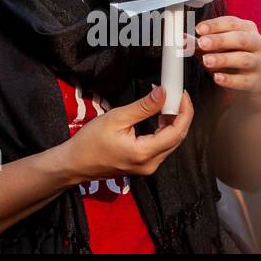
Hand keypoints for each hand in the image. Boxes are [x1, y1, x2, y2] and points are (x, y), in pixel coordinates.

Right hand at [56, 86, 193, 180]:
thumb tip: (162, 93)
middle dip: (181, 115)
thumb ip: (143, 107)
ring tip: (167, 102)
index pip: (177, 132)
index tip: (181, 94)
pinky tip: (159, 117)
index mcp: (144, 153)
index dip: (184, 111)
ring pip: (170, 143)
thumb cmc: (91, 141)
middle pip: (177, 138)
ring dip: (173, 122)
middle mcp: (151, 164)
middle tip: (176, 95)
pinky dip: (164, 131)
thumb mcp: (116, 118)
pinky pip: (161, 147)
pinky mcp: (143, 165)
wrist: (75, 163)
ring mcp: (148, 167)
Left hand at [195, 15, 260, 108]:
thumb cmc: (233, 59)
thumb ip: (203, 42)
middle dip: (219, 40)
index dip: (214, 25)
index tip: (198, 29)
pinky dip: (229, 79)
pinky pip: (244, 80)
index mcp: (247, 29)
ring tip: (207, 60)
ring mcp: (260, 63)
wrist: (253, 83)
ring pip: (243, 59)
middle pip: (240, 38)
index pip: (231, 22)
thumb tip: (184, 39)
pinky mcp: (258, 81)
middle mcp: (257, 43)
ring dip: (223, 59)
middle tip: (202, 43)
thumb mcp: (219, 48)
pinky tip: (217, 78)